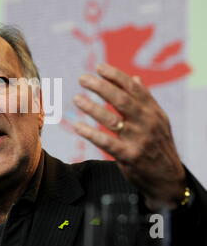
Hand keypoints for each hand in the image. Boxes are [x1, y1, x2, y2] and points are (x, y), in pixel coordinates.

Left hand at [73, 63, 185, 209]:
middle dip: (101, 87)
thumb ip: (145, 99)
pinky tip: (78, 126)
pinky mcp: (129, 156)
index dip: (115, 76)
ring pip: (113, 119)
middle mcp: (146, 122)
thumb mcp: (158, 119)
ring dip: (92, 108)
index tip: (98, 67)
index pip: (132, 88)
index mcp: (152, 111)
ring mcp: (138, 139)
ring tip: (77, 99)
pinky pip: (108, 143)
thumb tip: (135, 77)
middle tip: (83, 79)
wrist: (168, 178)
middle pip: (121, 99)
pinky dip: (92, 134)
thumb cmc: (158, 144)